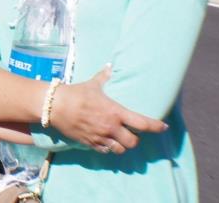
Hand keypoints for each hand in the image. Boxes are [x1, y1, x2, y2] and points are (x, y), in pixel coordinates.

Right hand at [50, 65, 167, 153]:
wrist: (55, 106)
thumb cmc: (75, 93)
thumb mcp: (92, 84)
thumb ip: (104, 76)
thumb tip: (109, 66)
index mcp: (115, 112)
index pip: (143, 123)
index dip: (156, 126)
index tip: (164, 127)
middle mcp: (111, 127)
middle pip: (133, 142)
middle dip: (135, 139)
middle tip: (133, 133)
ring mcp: (101, 137)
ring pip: (120, 149)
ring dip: (122, 145)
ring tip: (120, 140)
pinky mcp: (90, 143)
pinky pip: (105, 151)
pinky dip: (108, 148)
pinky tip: (106, 142)